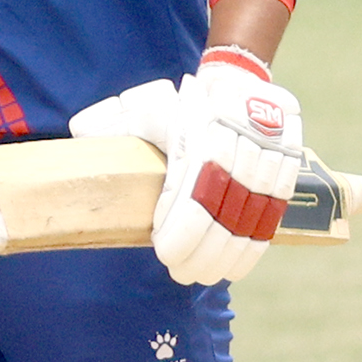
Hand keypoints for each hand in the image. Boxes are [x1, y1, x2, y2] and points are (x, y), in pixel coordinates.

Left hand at [68, 49, 302, 284]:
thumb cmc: (185, 105)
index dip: (180, 231)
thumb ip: (117, 125)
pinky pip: (269, 220)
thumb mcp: (152, 108)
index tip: (163, 252)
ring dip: (223, 258)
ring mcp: (265, 166)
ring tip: (201, 276)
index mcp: (202, 139)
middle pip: (221, 217)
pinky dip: (251, 250)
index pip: (194, 196)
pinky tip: (233, 269)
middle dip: (199, 254)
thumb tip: (77, 133)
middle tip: (179, 273)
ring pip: (247, 224)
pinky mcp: (283, 176)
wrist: (241, 85)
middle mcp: (237, 154)